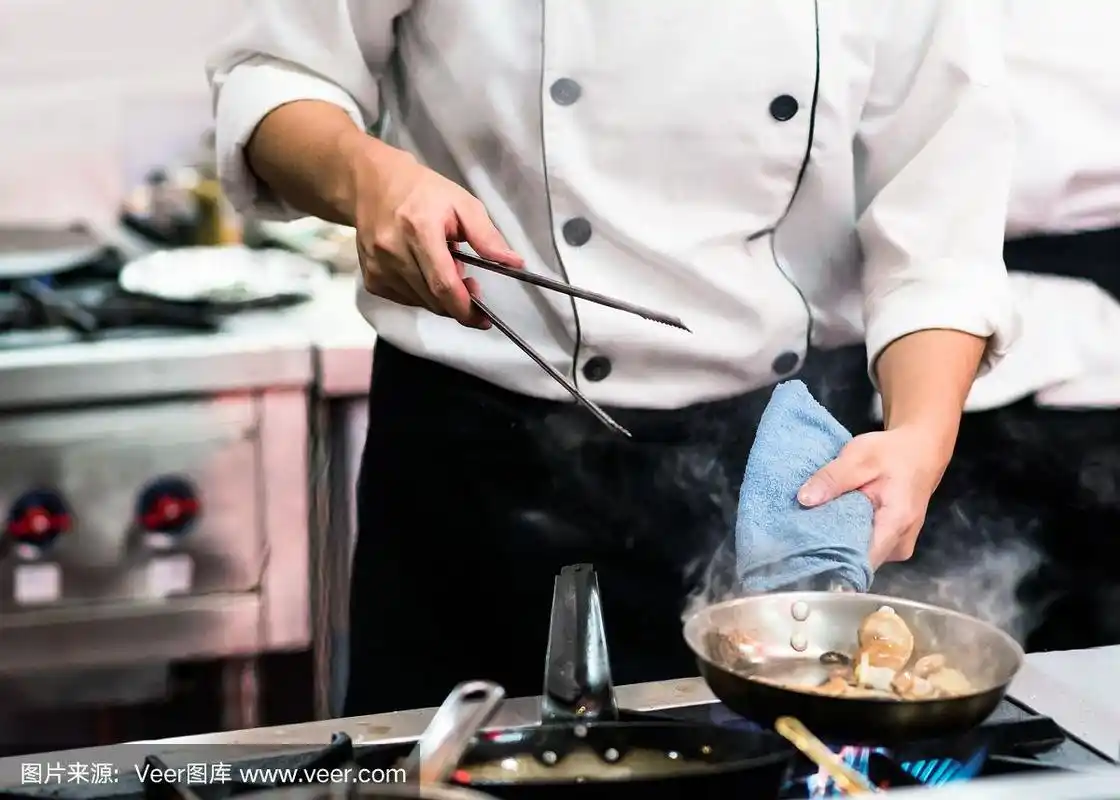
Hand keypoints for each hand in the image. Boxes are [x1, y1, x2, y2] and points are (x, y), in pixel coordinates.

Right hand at [352, 143, 523, 328]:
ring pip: (421, 303)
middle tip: (471, 285)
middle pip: (433, 299)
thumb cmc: (422, 192)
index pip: (443, 283)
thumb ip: (487, 237)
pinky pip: (405, 299)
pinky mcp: (371, 277)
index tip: (483, 319)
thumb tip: (513, 263)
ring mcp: (378, 266)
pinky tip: (425, 271)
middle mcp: (393, 251)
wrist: (373, 184)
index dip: (465, 308)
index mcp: (419, 229)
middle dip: (459, 303)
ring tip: (445, 267)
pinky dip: (422, 294)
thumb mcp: (462, 204)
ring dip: (440, 297)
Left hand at [796, 426, 950, 566]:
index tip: (804, 549)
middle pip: (858, 561)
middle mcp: (900, 545)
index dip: (830, 559)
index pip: (860, 561)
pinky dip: (849, 537)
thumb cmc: (893, 453)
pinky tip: (833, 524)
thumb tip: (804, 500)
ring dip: (839, 542)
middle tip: (802, 532)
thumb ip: (832, 478)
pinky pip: (866, 548)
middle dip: (829, 548)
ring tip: (815, 525)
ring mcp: (898, 548)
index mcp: (895, 525)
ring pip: (861, 556)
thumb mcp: (859, 456)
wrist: (921, 451)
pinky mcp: (892, 544)